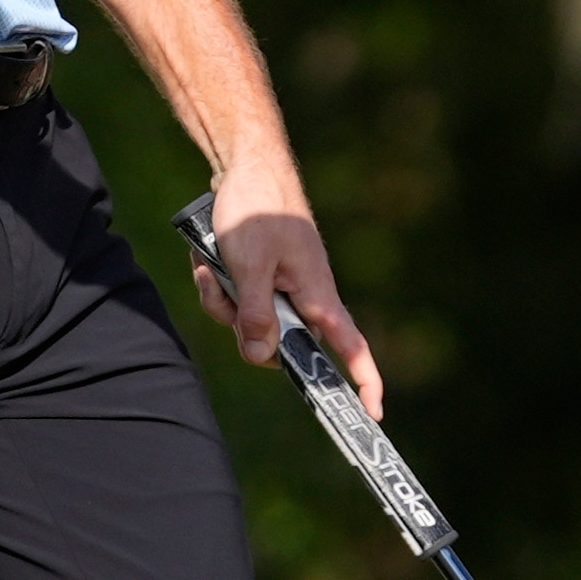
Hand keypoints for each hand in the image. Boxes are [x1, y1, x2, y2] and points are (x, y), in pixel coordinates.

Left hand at [189, 154, 385, 419]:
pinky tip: (206, 257)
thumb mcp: (250, 265)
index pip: (353, 349)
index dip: (366, 383)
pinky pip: (235, 301)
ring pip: (248, 323)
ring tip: (211, 263)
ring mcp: (280, 288)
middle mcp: (303, 298)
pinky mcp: (259, 278)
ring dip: (221, 298)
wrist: (245, 166)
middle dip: (241, 327)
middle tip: (223, 288)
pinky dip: (217, 283)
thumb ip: (257, 315)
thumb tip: (262, 357)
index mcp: (317, 297)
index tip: (373, 414)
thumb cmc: (258, 209)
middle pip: (275, 345)